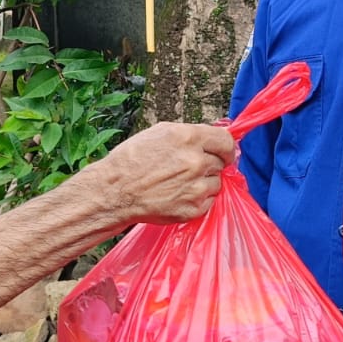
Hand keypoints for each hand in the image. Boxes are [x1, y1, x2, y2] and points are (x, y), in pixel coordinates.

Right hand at [89, 122, 235, 224]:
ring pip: (216, 183)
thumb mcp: (160, 132)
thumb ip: (190, 134)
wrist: (115, 192)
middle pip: (221, 162)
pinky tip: (178, 194)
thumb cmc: (132, 160)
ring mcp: (196, 187)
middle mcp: (196, 162)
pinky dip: (198, 198)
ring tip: (180, 182)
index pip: (226, 140)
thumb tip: (212, 139)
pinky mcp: (193, 209)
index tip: (224, 152)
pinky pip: (209, 201)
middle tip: (190, 168)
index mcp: (189, 138)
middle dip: (209, 164)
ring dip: (204, 182)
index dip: (226, 147)